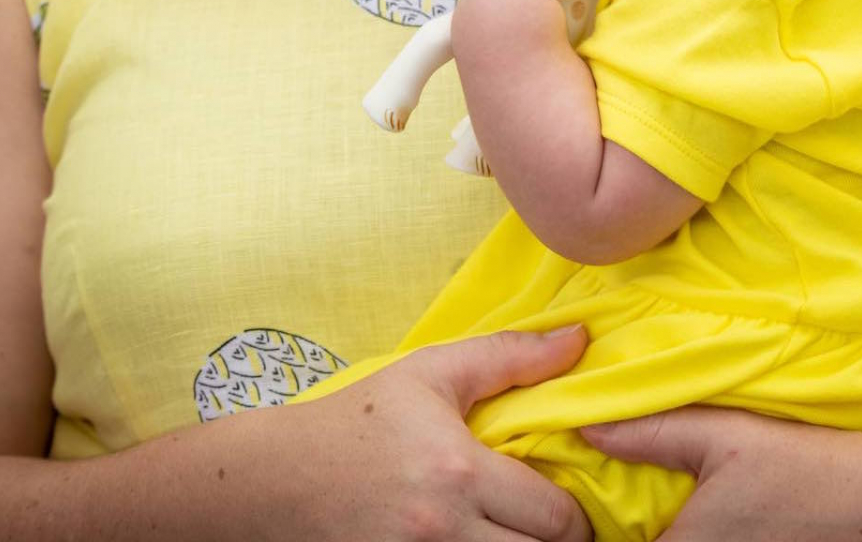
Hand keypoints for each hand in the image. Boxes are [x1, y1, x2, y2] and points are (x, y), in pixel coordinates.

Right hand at [185, 328, 594, 541]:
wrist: (281, 477)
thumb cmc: (362, 418)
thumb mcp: (432, 372)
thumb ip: (510, 357)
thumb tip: (580, 340)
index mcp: (458, 471)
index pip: (556, 517)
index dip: (575, 515)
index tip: (567, 505)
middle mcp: (442, 531)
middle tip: (546, 528)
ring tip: (514, 536)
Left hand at [583, 407, 861, 541]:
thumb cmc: (800, 464)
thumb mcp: (722, 435)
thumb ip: (650, 431)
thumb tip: (585, 425)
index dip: (594, 531)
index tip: (585, 510)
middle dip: (625, 532)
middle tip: (615, 505)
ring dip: (657, 535)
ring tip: (657, 510)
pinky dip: (688, 538)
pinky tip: (692, 520)